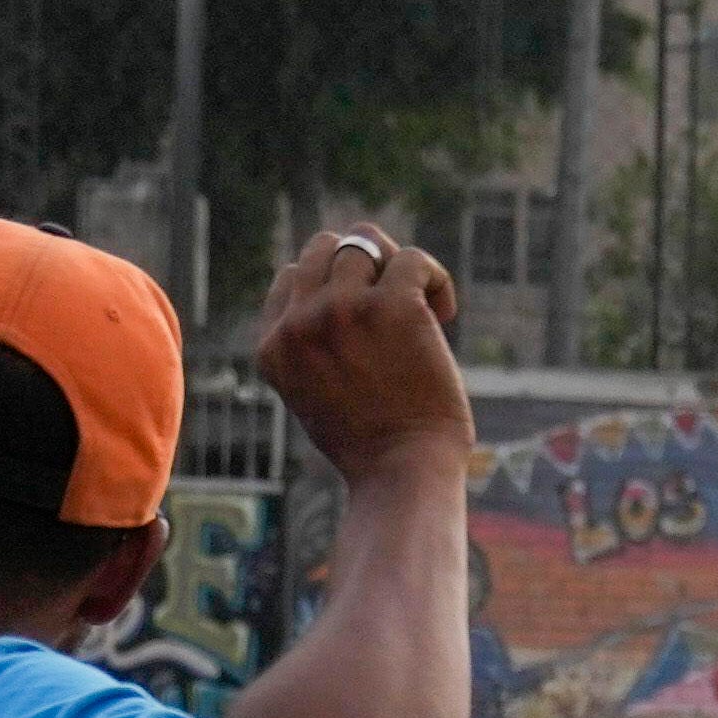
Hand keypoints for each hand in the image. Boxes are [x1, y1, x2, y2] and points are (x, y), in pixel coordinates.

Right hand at [254, 224, 474, 483]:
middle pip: (326, 246)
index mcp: (273, 347)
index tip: (363, 320)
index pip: (292, 276)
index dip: (332, 286)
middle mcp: (300, 323)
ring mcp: (343, 309)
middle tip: (394, 300)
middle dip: (364, 263)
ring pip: (367, 241)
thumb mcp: (314, 394)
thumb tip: (340, 280)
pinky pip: (414, 258)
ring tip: (421, 308)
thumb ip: (311, 344)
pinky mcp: (393, 305)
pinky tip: (445, 314)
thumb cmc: (370, 446)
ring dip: (398, 268)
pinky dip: (436, 279)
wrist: (402, 475)